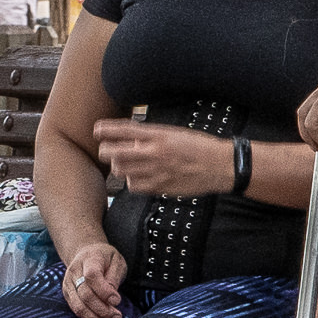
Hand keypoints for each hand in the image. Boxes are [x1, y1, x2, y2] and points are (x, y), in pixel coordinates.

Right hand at [59, 240, 129, 317]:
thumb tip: (112, 298)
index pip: (91, 276)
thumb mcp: (116, 261)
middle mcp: (74, 271)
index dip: (104, 291)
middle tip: (118, 316)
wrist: (86, 253)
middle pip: (85, 295)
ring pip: (79, 306)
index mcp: (89, 259)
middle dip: (103, 310)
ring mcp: (68, 284)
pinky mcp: (67, 294)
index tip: (117, 300)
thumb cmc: (105, 258)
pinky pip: (77, 311)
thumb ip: (114, 277)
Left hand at [92, 117, 230, 197]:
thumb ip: (152, 136)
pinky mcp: (160, 187)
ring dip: (119, 167)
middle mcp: (155, 152)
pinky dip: (132, 181)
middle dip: (106, 151)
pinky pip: (134, 186)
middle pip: (115, 153)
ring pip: (121, 171)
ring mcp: (156, 171)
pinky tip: (138, 176)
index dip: (106, 129)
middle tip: (106, 151)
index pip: (125, 130)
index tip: (96, 130)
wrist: (221, 166)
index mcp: (159, 135)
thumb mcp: (175, 134)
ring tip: (124, 164)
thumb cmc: (199, 147)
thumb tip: (130, 138)